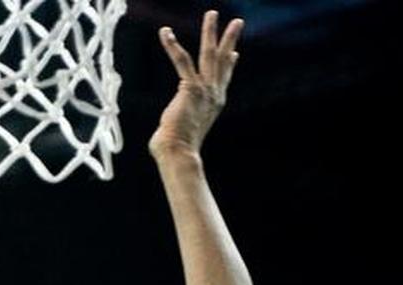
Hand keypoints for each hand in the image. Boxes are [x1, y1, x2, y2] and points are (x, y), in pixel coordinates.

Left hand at [149, 10, 242, 159]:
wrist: (178, 153)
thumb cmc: (174, 149)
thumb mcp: (182, 132)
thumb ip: (177, 125)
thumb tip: (164, 136)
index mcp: (213, 105)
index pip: (223, 80)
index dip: (229, 65)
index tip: (234, 53)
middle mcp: (214, 95)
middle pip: (223, 61)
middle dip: (229, 39)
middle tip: (237, 22)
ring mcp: (205, 90)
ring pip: (210, 54)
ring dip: (211, 32)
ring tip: (212, 14)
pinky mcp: (191, 87)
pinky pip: (181, 60)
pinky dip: (172, 45)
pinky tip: (165, 32)